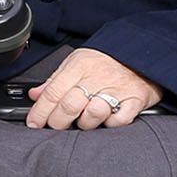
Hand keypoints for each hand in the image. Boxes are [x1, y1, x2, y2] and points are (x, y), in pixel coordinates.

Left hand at [25, 48, 160, 129]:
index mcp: (79, 66)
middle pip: (69, 106)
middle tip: (56, 126)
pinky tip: (107, 120)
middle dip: (57, 122)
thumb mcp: (78, 62)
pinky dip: (110, 125)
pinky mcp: (135, 100)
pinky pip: (118, 121)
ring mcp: (117, 89)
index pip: (52, 93)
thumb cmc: (108, 59)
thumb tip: (35, 95)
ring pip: (92, 115)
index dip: (39, 112)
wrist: (144, 51)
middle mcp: (97, 78)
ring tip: (84, 121)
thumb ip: (56, 80)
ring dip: (84, 124)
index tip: (33, 124)